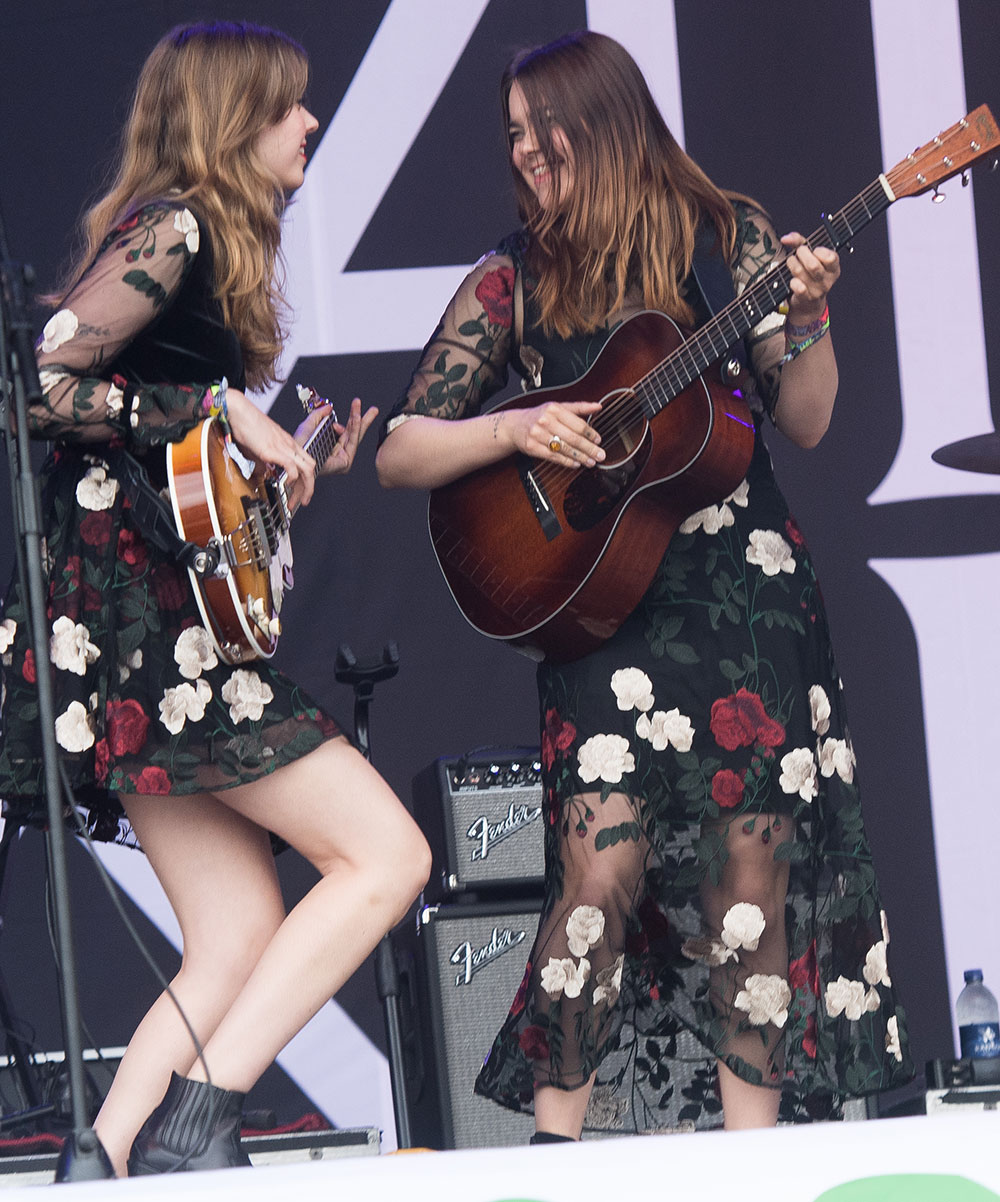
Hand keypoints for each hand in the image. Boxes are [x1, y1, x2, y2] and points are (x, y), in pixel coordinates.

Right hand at [224, 388, 319, 505]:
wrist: (239, 411)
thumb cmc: (246, 425)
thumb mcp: (257, 447)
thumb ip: (263, 460)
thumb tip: (264, 471)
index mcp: (288, 443)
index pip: (306, 463)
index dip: (306, 480)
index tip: (301, 492)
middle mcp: (289, 445)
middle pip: (311, 468)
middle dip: (310, 488)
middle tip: (304, 500)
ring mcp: (283, 447)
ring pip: (307, 470)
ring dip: (305, 488)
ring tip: (298, 500)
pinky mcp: (273, 450)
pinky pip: (292, 467)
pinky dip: (292, 479)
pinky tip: (286, 484)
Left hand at [297, 396, 378, 475]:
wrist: (296, 456)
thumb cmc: (299, 446)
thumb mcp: (309, 424)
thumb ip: (319, 414)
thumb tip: (329, 407)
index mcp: (330, 446)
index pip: (346, 431)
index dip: (352, 419)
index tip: (356, 406)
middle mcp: (337, 453)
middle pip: (354, 434)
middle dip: (364, 420)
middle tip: (373, 410)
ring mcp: (342, 459)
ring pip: (355, 436)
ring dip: (359, 419)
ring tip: (362, 407)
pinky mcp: (345, 463)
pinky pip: (352, 441)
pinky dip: (355, 427)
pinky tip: (356, 418)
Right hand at [504, 399, 604, 466]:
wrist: (515, 425)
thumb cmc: (540, 416)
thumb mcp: (558, 407)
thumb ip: (579, 407)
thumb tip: (598, 406)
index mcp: (554, 409)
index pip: (577, 423)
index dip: (590, 434)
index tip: (598, 440)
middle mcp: (546, 420)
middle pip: (573, 438)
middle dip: (589, 449)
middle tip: (600, 455)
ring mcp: (538, 434)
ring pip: (564, 449)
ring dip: (580, 457)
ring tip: (590, 462)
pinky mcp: (532, 447)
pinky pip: (553, 456)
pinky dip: (566, 462)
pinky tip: (575, 464)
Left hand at [781, 232, 839, 321]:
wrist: (808, 302)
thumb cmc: (810, 274)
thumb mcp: (809, 255)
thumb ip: (799, 242)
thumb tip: (786, 238)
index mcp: (834, 267)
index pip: (831, 257)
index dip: (819, 251)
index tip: (813, 250)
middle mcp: (828, 279)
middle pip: (813, 265)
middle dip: (801, 254)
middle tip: (798, 253)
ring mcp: (818, 290)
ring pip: (802, 273)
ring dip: (793, 264)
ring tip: (791, 262)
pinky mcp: (807, 298)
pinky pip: (798, 287)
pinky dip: (792, 281)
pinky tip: (793, 280)